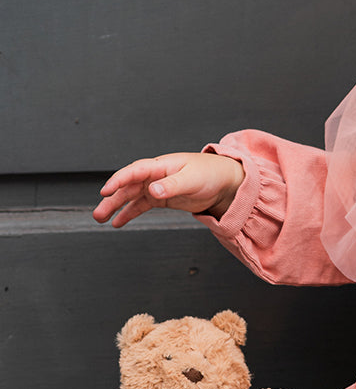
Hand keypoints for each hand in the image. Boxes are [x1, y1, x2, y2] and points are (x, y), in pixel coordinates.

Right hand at [93, 152, 244, 227]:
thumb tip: (154, 190)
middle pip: (128, 186)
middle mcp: (155, 175)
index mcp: (161, 165)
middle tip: (98, 213)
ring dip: (116, 207)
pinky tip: (119, 222)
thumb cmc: (210, 173)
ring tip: (101, 218)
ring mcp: (157, 186)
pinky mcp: (162, 198)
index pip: (134, 171)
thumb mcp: (192, 179)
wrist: (223, 181)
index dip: (119, 180)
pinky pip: (141, 205)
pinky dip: (130, 213)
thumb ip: (172, 185)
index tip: (106, 191)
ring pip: (131, 197)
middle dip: (112, 199)